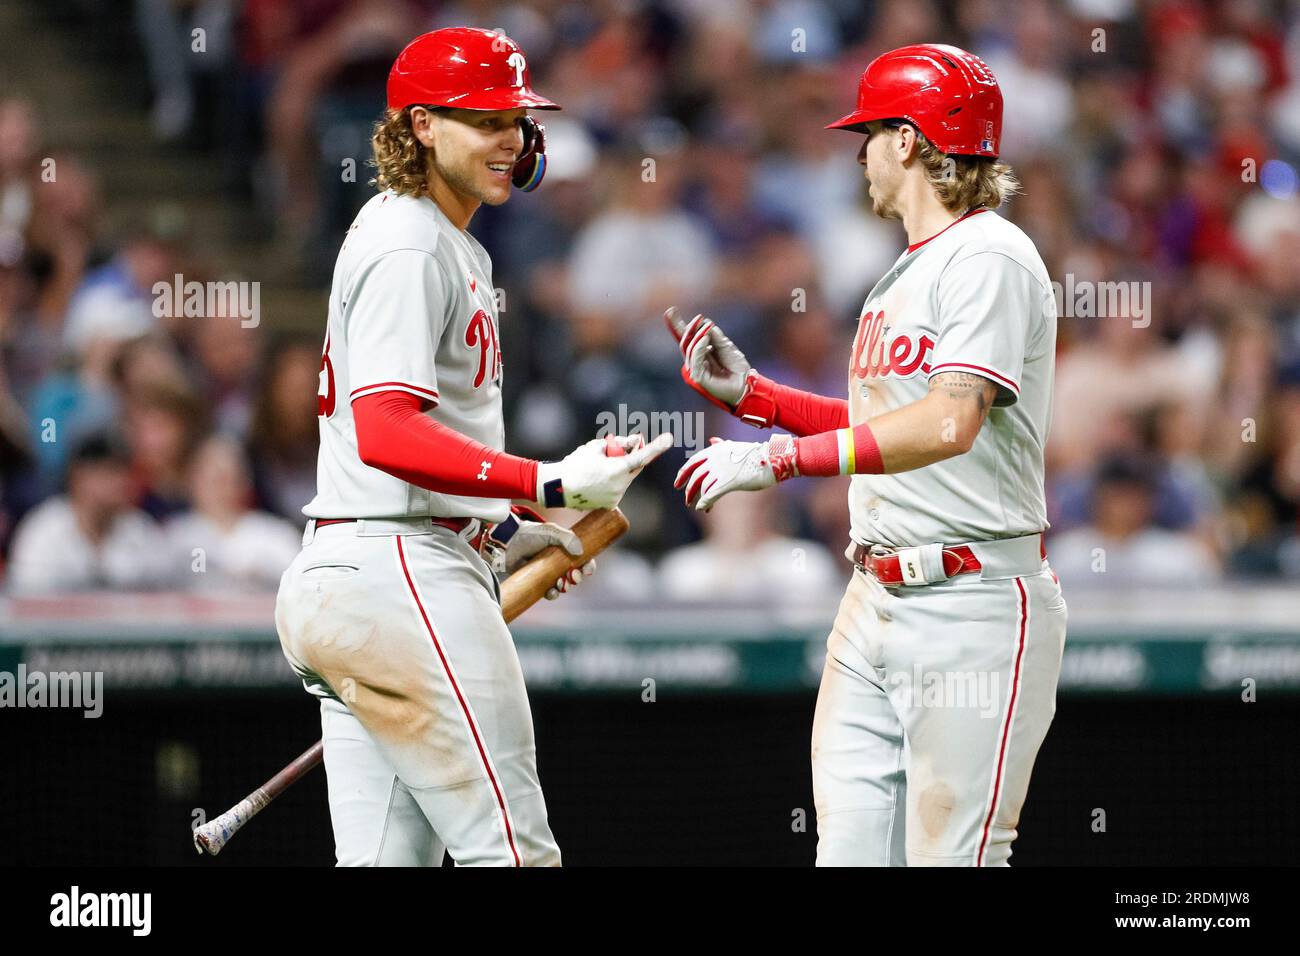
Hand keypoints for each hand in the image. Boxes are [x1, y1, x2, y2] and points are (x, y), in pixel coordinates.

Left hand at [484, 508, 595, 598]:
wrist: (507, 543)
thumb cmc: (529, 534)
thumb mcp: (550, 531)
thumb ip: (567, 538)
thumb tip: (580, 551)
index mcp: (565, 549)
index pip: (583, 559)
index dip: (588, 566)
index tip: (587, 570)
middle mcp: (558, 562)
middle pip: (575, 574)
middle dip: (577, 578)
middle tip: (573, 577)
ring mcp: (548, 572)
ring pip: (564, 585)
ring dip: (566, 587)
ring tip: (561, 584)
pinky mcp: (537, 582)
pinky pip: (549, 592)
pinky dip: (553, 594)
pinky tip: (551, 591)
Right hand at [536, 432, 673, 509]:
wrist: (557, 488)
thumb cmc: (576, 464)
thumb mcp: (596, 447)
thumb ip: (619, 443)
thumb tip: (637, 441)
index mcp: (616, 469)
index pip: (641, 456)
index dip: (656, 447)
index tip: (669, 438)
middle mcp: (620, 486)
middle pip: (635, 466)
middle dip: (633, 455)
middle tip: (630, 443)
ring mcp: (616, 497)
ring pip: (626, 477)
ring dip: (620, 468)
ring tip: (600, 466)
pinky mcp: (610, 504)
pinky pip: (618, 487)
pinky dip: (613, 480)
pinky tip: (597, 478)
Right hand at [663, 307, 751, 408]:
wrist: (746, 384)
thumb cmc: (737, 368)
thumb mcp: (726, 346)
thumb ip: (715, 336)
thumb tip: (704, 323)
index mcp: (701, 353)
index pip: (688, 338)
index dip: (677, 325)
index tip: (671, 311)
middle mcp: (696, 361)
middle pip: (685, 342)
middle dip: (688, 328)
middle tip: (698, 318)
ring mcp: (695, 369)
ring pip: (689, 349)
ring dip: (696, 336)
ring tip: (706, 326)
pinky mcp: (697, 377)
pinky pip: (694, 359)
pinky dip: (698, 347)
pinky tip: (705, 338)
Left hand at [674, 435, 796, 510]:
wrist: (772, 459)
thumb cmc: (755, 454)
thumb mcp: (734, 446)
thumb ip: (721, 445)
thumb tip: (712, 440)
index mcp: (714, 450)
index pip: (692, 462)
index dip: (682, 474)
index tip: (677, 484)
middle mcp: (715, 458)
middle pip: (695, 476)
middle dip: (688, 490)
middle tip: (686, 500)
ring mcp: (722, 469)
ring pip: (702, 486)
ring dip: (697, 499)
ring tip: (697, 506)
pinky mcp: (730, 481)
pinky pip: (712, 494)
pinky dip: (705, 502)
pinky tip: (703, 509)